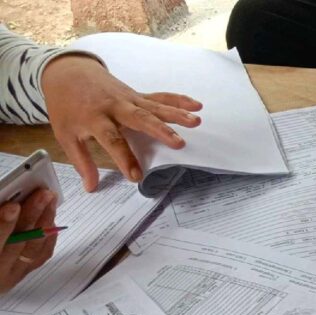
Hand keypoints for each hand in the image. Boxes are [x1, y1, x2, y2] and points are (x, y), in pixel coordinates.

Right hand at [0, 188, 58, 292]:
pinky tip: (50, 217)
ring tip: (49, 200)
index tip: (13, 206)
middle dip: (31, 216)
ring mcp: (11, 275)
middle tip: (43, 195)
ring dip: (44, 222)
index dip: (4, 225)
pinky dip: (47, 235)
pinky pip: (40, 255)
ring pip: (33, 249)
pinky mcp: (22, 273)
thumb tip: (7, 205)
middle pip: (17, 244)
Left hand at [41, 54, 203, 190]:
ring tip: (196, 121)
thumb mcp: (65, 134)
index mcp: (95, 118)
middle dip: (160, 131)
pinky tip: (195, 106)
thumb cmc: (67, 106)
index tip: (136, 176)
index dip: (124, 158)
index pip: (112, 140)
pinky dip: (178, 100)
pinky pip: (160, 97)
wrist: (68, 72)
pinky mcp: (138, 95)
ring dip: (177, 114)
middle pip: (140, 119)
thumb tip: (91, 187)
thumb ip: (81, 161)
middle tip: (179, 143)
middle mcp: (115, 107)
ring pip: (155, 107)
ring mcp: (129, 99)